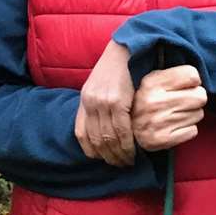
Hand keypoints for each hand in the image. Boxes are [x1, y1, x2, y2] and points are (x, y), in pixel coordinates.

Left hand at [75, 41, 135, 167]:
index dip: (91, 150)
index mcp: (84, 99)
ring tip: (128, 161)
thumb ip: (97, 104)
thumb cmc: (115, 68)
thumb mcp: (98, 86)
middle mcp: (90, 103)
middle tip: (120, 165)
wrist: (126, 50)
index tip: (103, 158)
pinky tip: (134, 150)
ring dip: (120, 154)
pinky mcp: (118, 101)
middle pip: (96, 140)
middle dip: (108, 157)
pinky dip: (128, 144)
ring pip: (109, 138)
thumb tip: (102, 127)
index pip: (81, 134)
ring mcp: (103, 102)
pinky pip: (122, 130)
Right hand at [132, 65, 206, 151]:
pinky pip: (193, 131)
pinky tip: (175, 126)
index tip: (187, 85)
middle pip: (200, 96)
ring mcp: (159, 122)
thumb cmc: (146, 101)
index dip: (193, 81)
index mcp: (152, 83)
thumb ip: (173, 75)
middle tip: (185, 101)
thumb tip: (198, 77)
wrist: (128, 130)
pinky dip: (187, 129)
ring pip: (198, 114)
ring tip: (177, 114)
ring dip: (191, 114)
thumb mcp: (152, 81)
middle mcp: (155, 102)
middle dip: (195, 98)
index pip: (191, 75)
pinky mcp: (163, 140)